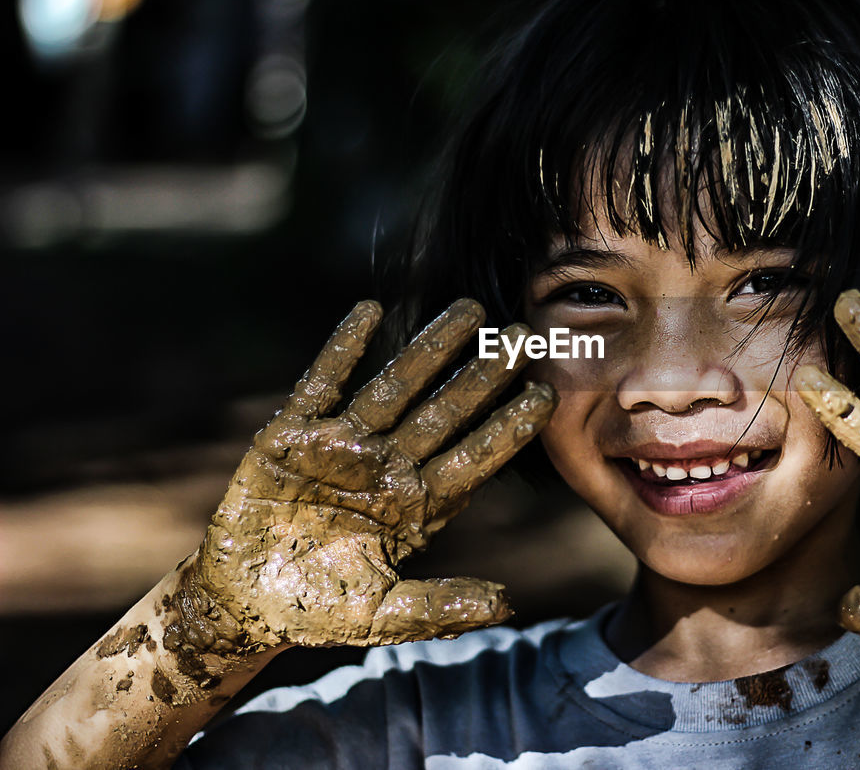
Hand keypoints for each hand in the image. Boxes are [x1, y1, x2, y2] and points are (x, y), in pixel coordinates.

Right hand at [170, 299, 555, 657]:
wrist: (245, 602)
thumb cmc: (319, 609)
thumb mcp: (381, 615)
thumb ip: (439, 608)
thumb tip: (507, 606)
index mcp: (416, 505)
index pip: (473, 457)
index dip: (509, 427)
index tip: (547, 395)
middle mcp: (387, 466)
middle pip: (445, 411)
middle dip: (484, 374)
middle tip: (525, 335)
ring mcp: (342, 446)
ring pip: (395, 386)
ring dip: (431, 348)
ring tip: (471, 311)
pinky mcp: (292, 435)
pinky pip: (321, 383)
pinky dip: (342, 348)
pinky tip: (369, 310)